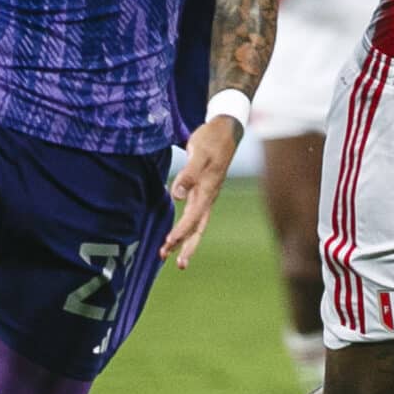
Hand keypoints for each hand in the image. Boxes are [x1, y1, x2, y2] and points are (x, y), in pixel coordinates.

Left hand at [160, 115, 242, 268]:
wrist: (226, 129)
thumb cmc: (211, 139)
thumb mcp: (198, 152)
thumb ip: (188, 174)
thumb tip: (177, 196)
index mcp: (207, 190)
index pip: (193, 218)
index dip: (180, 233)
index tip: (168, 245)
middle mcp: (209, 196)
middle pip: (198, 228)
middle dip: (187, 246)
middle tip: (178, 264)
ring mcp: (209, 194)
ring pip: (198, 224)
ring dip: (188, 240)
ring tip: (176, 256)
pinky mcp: (206, 190)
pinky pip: (197, 215)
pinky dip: (189, 227)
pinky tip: (182, 232)